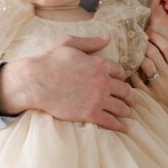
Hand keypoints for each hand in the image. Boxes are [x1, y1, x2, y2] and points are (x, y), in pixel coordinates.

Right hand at [0, 34, 134, 132]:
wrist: (36, 81)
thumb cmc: (49, 60)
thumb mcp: (69, 43)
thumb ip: (90, 42)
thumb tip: (107, 38)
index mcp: (100, 63)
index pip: (119, 71)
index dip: (121, 77)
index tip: (120, 82)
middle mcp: (103, 81)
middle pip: (125, 90)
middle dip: (129, 96)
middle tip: (131, 101)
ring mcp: (98, 98)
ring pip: (121, 107)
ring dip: (128, 111)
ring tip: (130, 115)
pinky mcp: (90, 114)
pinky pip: (111, 121)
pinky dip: (120, 125)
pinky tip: (124, 128)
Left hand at [129, 30, 167, 121]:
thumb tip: (164, 38)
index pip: (166, 47)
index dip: (156, 37)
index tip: (149, 32)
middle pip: (153, 53)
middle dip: (145, 43)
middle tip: (139, 40)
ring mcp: (158, 85)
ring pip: (145, 64)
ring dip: (138, 56)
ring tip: (135, 52)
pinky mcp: (150, 94)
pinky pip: (137, 80)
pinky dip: (132, 72)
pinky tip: (131, 68)